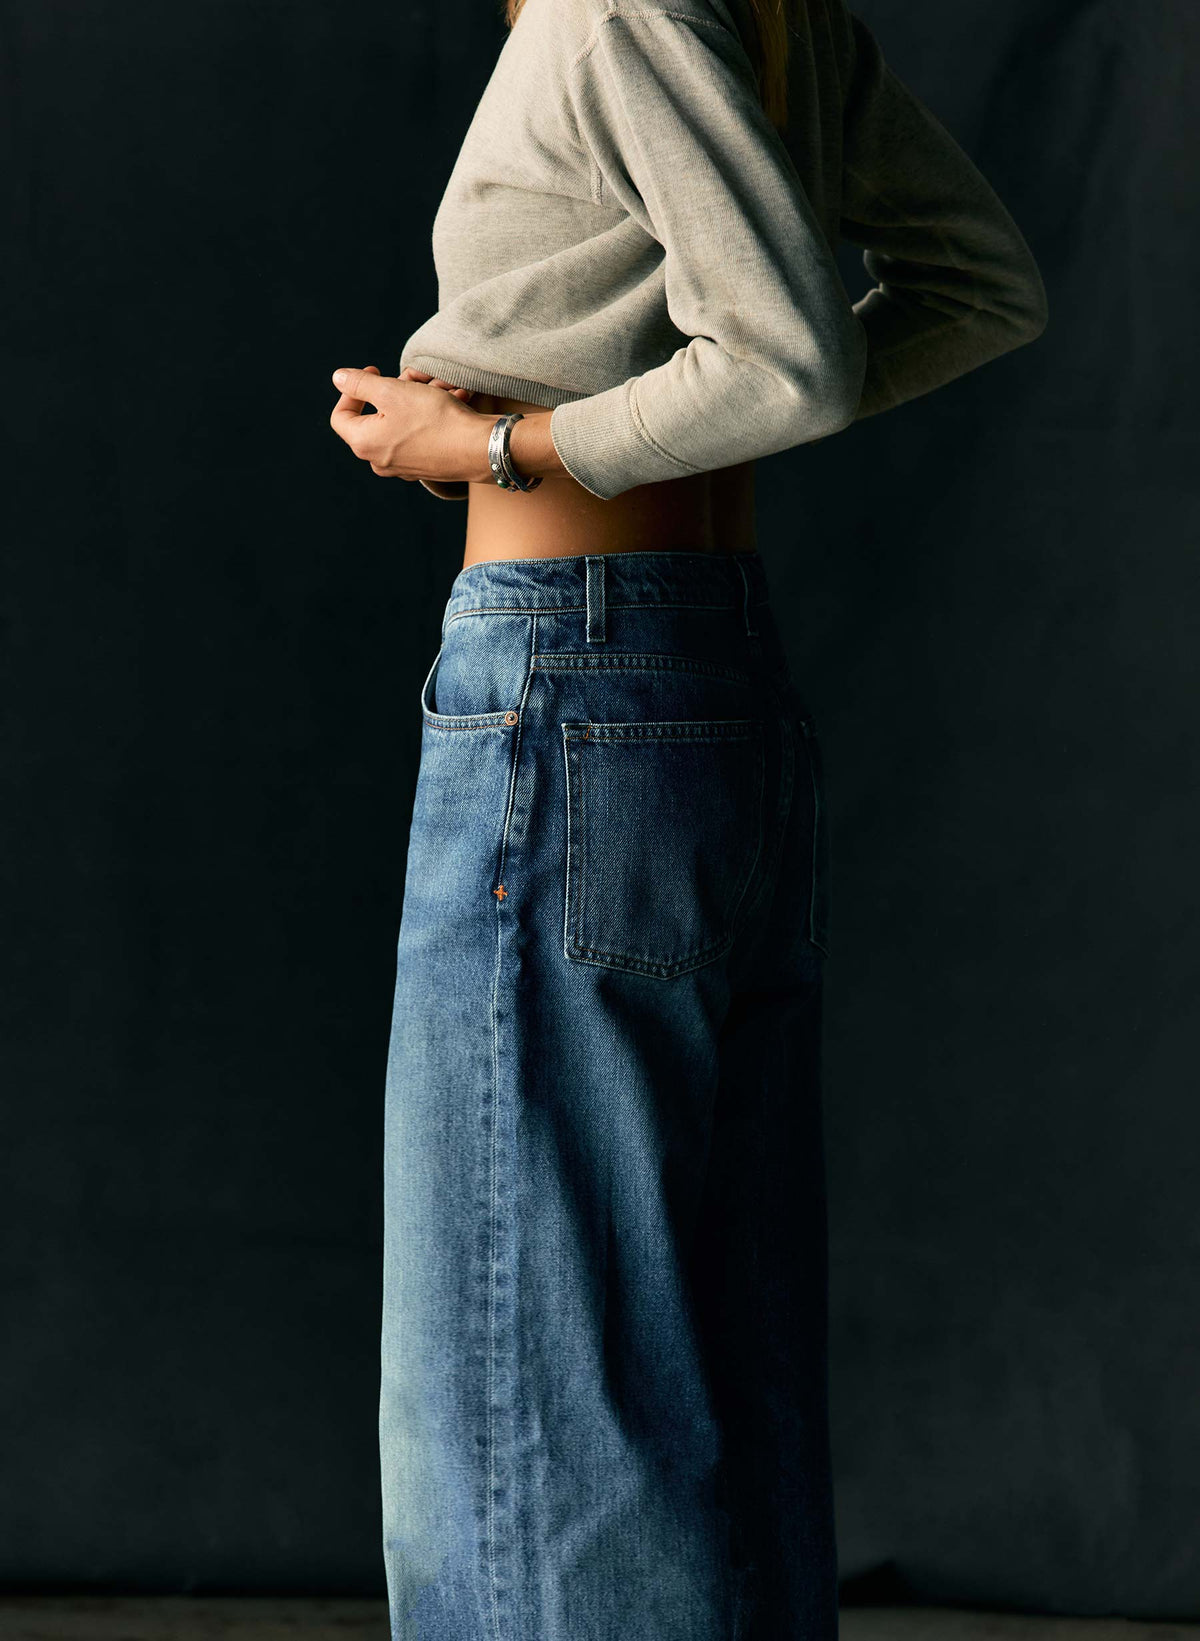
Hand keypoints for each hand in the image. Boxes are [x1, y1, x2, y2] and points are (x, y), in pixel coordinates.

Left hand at [328, 364, 490, 482]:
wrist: (478, 449)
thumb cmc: (434, 419)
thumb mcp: (391, 391)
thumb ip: (360, 384)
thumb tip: (339, 378)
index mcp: (364, 443)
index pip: (341, 415)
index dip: (352, 389)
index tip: (374, 371)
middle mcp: (380, 460)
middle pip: (377, 414)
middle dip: (398, 388)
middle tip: (416, 375)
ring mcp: (403, 465)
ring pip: (403, 420)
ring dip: (420, 396)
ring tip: (442, 384)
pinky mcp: (425, 464)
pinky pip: (420, 432)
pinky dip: (432, 412)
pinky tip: (452, 398)